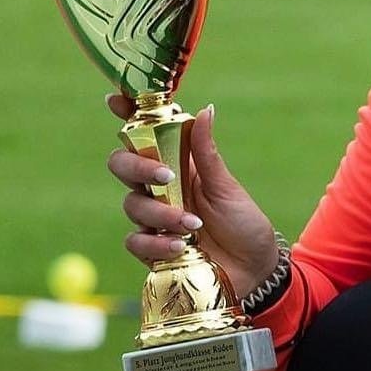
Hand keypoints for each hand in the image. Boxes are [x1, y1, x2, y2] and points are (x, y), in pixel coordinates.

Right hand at [105, 94, 279, 297]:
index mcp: (179, 165)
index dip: (127, 116)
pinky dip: (156, 242)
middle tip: (164, 176)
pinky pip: (135, 241)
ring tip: (194, 226)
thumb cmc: (244, 223)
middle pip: (123, 166)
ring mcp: (154, 219)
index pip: (145, 136)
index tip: (115, 101)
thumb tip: (205, 109)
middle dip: (137, 167)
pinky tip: (180, 246)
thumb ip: (206, 153)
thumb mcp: (227, 187)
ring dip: (161, 214)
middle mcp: (161, 189)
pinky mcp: (153, 249)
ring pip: (132, 205)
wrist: (256, 269)